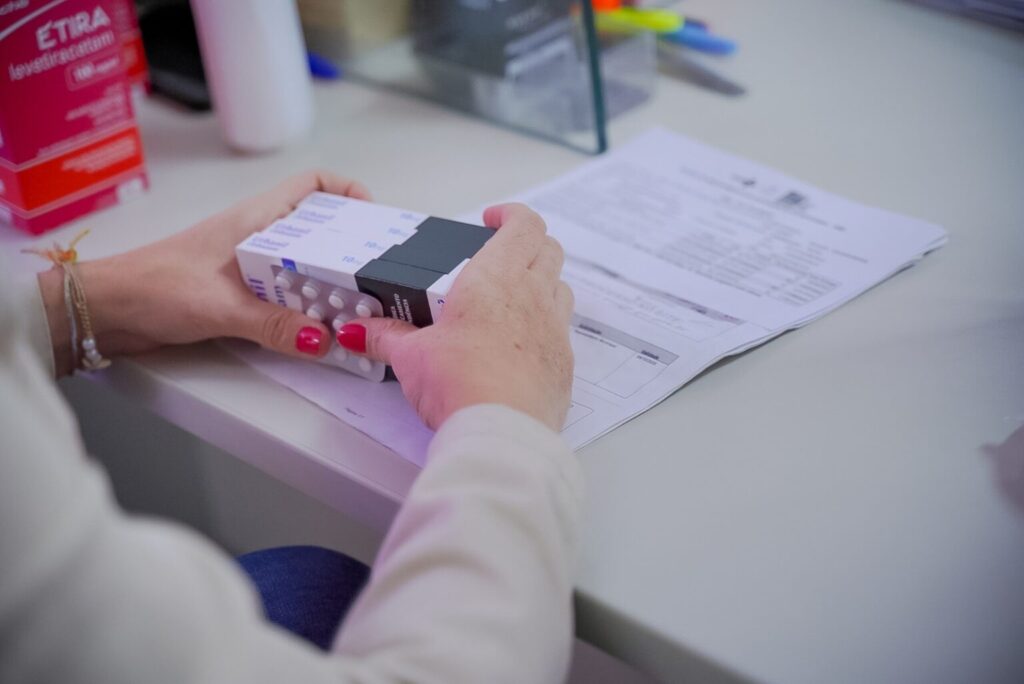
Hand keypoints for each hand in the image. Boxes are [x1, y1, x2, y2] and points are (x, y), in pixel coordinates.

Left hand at [38, 170, 370, 375]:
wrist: (108, 308)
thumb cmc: (155, 286)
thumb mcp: (222, 306)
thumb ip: (276, 326)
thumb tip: (325, 340)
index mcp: (255, 219)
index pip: (313, 185)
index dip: (348, 191)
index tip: (374, 219)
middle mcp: (256, 235)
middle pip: (317, 228)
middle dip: (348, 247)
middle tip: (372, 273)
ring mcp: (247, 263)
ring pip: (303, 264)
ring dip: (327, 283)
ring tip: (353, 305)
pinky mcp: (238, 290)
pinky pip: (284, 292)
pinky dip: (304, 306)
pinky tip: (315, 328)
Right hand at [335, 204, 574, 431]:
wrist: (501, 433)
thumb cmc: (461, 383)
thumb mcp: (411, 357)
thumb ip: (386, 338)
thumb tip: (360, 331)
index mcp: (496, 277)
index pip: (524, 224)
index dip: (511, 214)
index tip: (492, 219)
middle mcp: (533, 296)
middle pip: (548, 249)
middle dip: (527, 244)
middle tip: (499, 256)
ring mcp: (554, 330)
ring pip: (559, 288)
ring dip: (541, 282)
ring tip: (510, 299)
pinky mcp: (562, 364)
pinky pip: (561, 332)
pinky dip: (544, 326)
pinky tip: (518, 346)